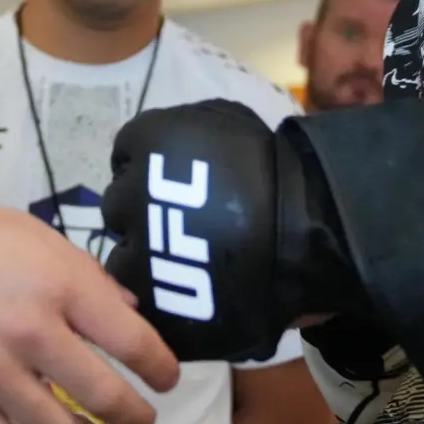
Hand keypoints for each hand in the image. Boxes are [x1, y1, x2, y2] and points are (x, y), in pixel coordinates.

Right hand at [0, 196, 178, 423]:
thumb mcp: (29, 233)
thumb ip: (83, 272)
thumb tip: (128, 309)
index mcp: (58, 283)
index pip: (132, 339)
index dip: (161, 368)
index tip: (167, 377)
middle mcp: (32, 332)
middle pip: (106, 397)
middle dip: (136, 417)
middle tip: (142, 419)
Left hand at [101, 101, 360, 362]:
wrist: (305, 231)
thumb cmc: (271, 167)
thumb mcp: (223, 121)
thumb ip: (179, 133)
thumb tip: (164, 153)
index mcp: (143, 145)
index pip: (126, 155)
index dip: (150, 169)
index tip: (176, 183)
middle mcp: (127, 196)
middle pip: (118, 207)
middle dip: (144, 213)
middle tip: (183, 223)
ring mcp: (136, 254)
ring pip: (122, 260)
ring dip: (146, 259)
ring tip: (189, 264)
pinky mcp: (152, 303)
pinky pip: (144, 303)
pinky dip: (163, 298)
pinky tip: (193, 292)